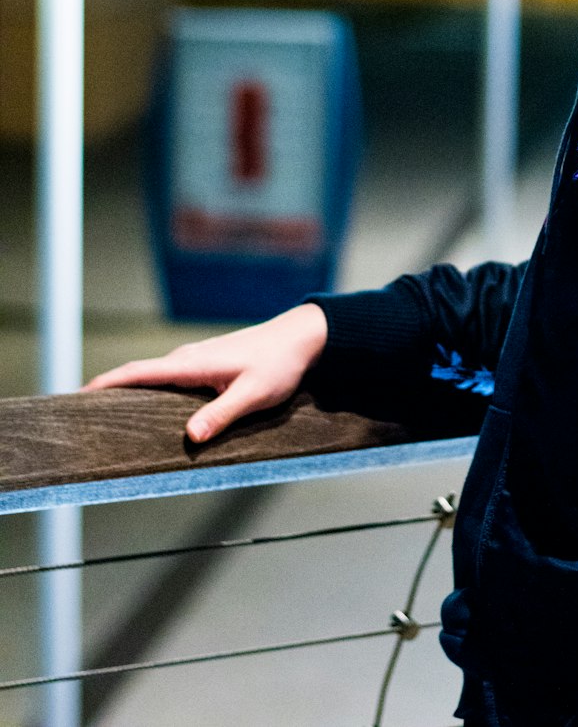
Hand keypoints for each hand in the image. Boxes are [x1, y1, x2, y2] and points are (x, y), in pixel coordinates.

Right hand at [84, 303, 328, 443]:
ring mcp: (196, 361)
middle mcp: (188, 358)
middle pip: (138, 376)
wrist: (301, 338)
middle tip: (81, 417)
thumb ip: (221, 414)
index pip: (139, 372)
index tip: (77, 395)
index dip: (106, 383)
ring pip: (154, 378)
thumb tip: (190, 437)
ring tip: (107, 419)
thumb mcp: (253, 394)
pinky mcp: (206, 366)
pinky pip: (169, 380)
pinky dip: (151, 391)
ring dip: (130, 393)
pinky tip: (151, 411)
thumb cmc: (279, 365)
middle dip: (108, 392)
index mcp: (192, 364)